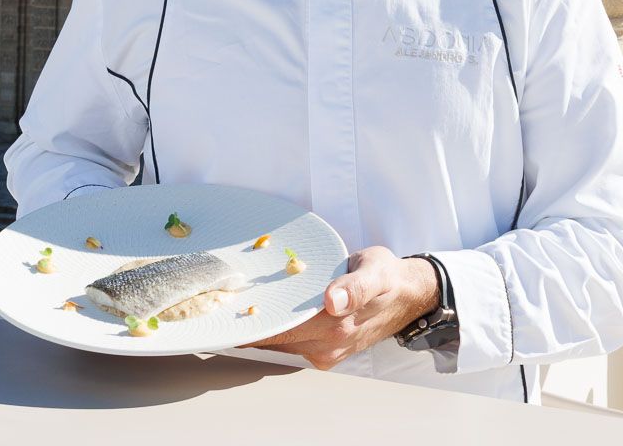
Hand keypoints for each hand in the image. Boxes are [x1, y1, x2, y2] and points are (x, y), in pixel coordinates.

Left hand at [240, 246, 437, 369]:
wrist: (408, 294)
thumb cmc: (386, 277)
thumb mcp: (375, 271)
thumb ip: (355, 287)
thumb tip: (333, 300)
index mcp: (335, 327)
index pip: (280, 330)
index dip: (250, 324)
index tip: (223, 313)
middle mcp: (327, 346)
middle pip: (274, 339)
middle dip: (246, 326)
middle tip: (214, 307)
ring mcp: (326, 352)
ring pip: (280, 344)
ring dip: (257, 330)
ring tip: (230, 309)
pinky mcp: (326, 351)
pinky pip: (291, 344)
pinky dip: (273, 331)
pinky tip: (260, 315)